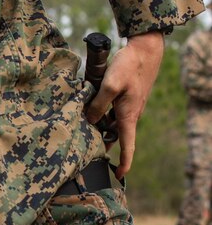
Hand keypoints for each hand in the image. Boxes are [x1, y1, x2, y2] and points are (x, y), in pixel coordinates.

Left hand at [84, 31, 163, 177]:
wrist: (145, 49)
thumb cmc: (129, 66)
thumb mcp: (110, 85)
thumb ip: (98, 104)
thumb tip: (89, 120)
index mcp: (128, 116)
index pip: (128, 145)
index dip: (124, 162)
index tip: (120, 175)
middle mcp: (130, 114)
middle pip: (115, 136)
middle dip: (102, 144)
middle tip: (84, 151)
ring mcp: (128, 106)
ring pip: (111, 123)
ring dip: (99, 128)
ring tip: (80, 131)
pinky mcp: (125, 97)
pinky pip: (111, 112)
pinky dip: (101, 115)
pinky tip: (86, 111)